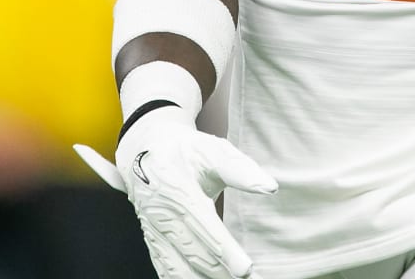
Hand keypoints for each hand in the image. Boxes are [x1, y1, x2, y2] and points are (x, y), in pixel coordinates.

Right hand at [74, 108, 275, 278]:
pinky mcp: (152, 241)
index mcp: (177, 188)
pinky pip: (166, 269)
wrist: (145, 148)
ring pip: (179, 267)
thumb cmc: (186, 150)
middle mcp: (161, 214)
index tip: (246, 269)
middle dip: (223, 273)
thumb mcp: (212, 149)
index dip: (225, 250)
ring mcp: (153, 230)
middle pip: (194, 253)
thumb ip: (241, 169)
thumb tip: (269, 187)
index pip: (204, 225)